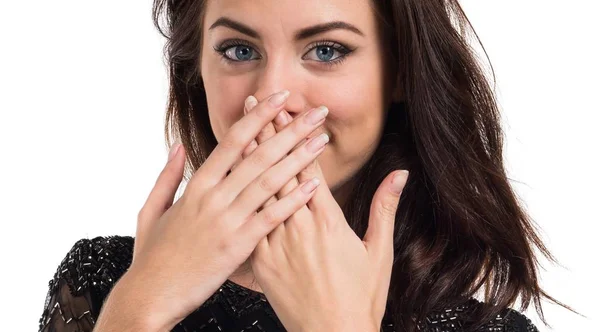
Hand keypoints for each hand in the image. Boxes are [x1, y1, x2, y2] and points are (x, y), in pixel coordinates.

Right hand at [124, 90, 326, 329]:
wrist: (151, 295)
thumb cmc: (153, 255)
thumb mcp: (152, 209)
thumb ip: (167, 176)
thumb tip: (178, 146)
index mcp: (196, 185)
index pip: (232, 140)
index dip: (259, 116)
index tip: (280, 98)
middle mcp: (213, 197)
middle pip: (258, 154)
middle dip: (290, 130)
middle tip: (316, 112)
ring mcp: (227, 220)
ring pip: (269, 180)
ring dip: (299, 158)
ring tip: (321, 140)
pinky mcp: (238, 245)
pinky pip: (271, 217)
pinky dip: (293, 200)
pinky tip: (314, 186)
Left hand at [242, 100, 408, 331]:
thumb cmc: (360, 298)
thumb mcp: (379, 251)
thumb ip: (384, 208)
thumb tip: (400, 174)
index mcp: (326, 220)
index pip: (308, 166)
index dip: (296, 134)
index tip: (288, 109)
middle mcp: (297, 226)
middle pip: (278, 169)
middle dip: (267, 131)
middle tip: (256, 103)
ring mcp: (274, 243)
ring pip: (257, 190)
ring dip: (249, 156)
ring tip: (239, 128)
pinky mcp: (260, 261)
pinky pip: (246, 222)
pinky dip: (238, 196)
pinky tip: (228, 179)